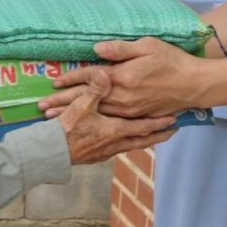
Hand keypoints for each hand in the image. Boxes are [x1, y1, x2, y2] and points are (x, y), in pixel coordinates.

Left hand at [40, 37, 207, 119]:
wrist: (193, 85)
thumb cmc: (172, 61)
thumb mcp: (147, 46)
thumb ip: (120, 49)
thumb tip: (95, 50)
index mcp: (122, 77)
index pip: (90, 77)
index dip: (70, 79)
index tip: (53, 83)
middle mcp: (122, 97)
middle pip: (86, 100)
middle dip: (62, 104)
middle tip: (41, 109)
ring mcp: (129, 110)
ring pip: (94, 113)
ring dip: (74, 115)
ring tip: (55, 119)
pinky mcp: (136, 117)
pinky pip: (109, 120)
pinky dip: (93, 122)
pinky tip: (83, 125)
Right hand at [55, 85, 176, 163]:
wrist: (51, 154)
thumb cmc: (67, 129)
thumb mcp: (81, 104)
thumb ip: (96, 88)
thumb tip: (106, 71)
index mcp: (116, 129)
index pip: (144, 126)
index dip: (159, 123)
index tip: (174, 119)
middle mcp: (116, 143)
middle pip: (143, 140)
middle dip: (158, 135)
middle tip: (172, 131)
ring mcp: (107, 151)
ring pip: (132, 145)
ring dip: (144, 140)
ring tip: (154, 135)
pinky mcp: (98, 156)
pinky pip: (120, 149)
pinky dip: (129, 144)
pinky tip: (127, 141)